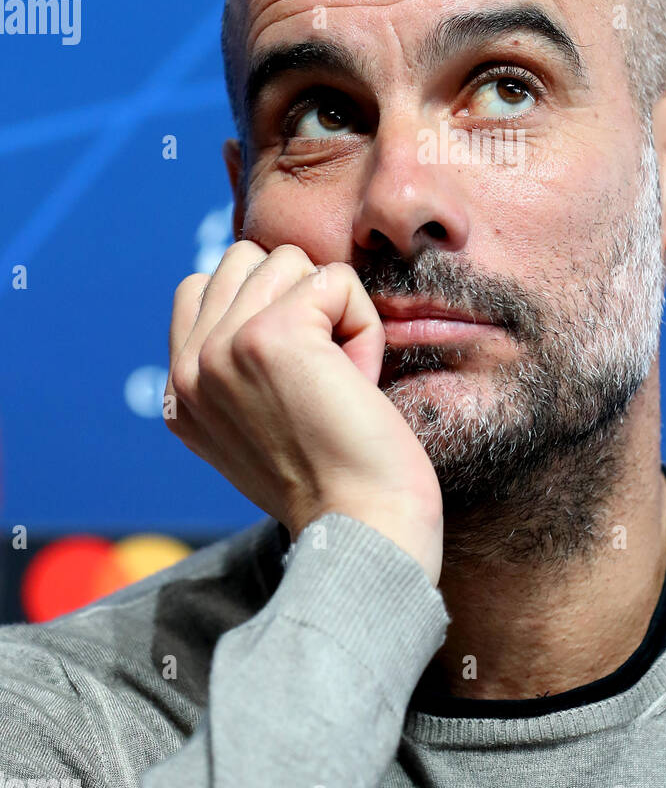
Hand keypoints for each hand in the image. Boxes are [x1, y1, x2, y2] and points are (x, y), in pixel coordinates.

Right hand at [164, 242, 443, 586]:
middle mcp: (189, 368)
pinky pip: (336, 279)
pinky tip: (358, 382)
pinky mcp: (272, 336)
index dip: (266, 304)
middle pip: (248, 258)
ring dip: (334, 313)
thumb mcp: (258, 420)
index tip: (298, 373)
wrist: (364, 529)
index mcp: (180, 391)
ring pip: (291, 260)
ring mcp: (223, 348)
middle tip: (321, 375)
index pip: (202, 284)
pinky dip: (363, 325)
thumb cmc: (336, 480)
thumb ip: (238, 363)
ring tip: (338, 380)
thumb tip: (265, 287)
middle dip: (299, 299)